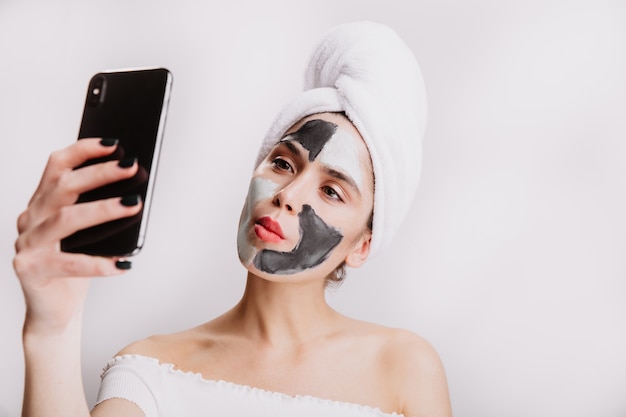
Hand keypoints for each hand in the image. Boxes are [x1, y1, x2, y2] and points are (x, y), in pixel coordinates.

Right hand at [14, 138, 142, 332]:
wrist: (53, 311)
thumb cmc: (73, 267)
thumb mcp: (86, 234)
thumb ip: (96, 211)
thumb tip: (134, 192)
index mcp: (42, 204)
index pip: (57, 166)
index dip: (83, 150)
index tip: (113, 144)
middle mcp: (31, 219)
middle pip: (63, 186)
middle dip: (100, 173)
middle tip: (131, 167)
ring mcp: (28, 244)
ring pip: (66, 219)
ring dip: (103, 210)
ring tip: (133, 205)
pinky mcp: (32, 270)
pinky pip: (70, 264)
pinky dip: (99, 264)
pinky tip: (122, 264)